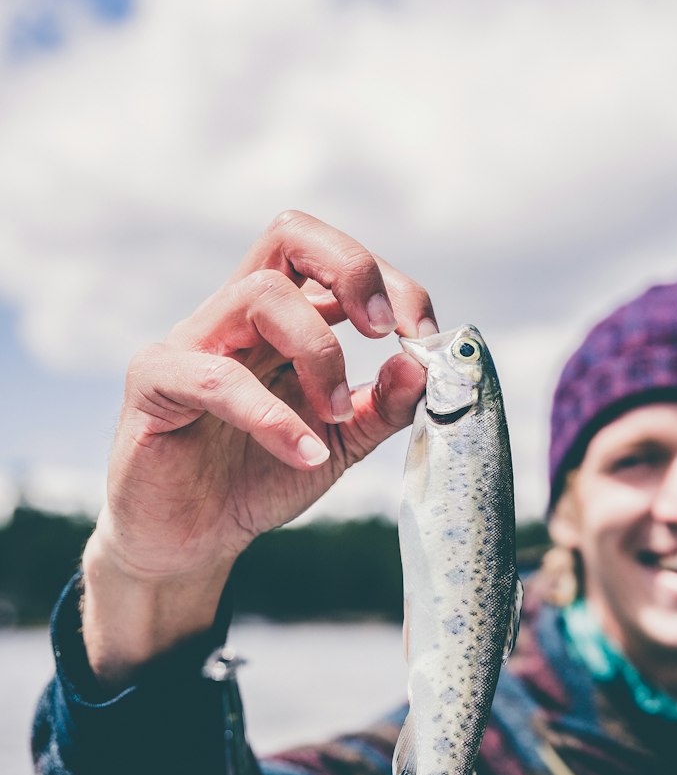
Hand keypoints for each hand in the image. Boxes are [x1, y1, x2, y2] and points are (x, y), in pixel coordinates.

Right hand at [82, 212, 434, 679]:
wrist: (192, 539)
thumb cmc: (259, 478)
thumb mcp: (342, 444)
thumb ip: (384, 407)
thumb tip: (423, 367)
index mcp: (283, 319)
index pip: (332, 257)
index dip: (388, 281)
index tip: (423, 336)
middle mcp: (237, 315)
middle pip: (290, 235)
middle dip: (352, 271)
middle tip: (385, 332)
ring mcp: (192, 340)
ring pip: (259, 295)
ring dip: (319, 352)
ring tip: (337, 417)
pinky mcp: (155, 382)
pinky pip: (215, 377)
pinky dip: (272, 416)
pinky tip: (305, 455)